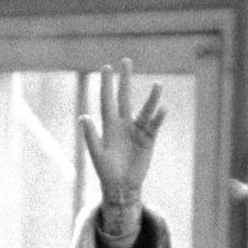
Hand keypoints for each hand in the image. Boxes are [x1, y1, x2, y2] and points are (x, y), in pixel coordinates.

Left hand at [79, 59, 166, 234]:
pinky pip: (154, 125)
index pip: (107, 100)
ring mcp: (137, 130)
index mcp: (109, 125)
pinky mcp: (148, 140)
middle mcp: (124, 124)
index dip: (106, 85)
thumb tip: (84, 116)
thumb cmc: (106, 171)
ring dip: (151, 98)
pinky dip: (159, 117)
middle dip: (125, 80)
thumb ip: (90, 136)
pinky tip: (164, 108)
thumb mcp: (97, 154)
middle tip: (126, 61)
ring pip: (144, 110)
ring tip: (158, 85)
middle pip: (124, 97)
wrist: (122, 186)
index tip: (107, 67)